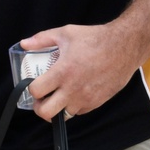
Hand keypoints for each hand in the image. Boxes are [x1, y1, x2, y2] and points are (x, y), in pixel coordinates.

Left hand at [19, 24, 138, 121]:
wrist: (124, 47)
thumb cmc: (96, 39)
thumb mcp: (66, 33)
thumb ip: (42, 39)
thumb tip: (24, 43)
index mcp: (62, 71)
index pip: (36, 91)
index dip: (31, 88)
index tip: (34, 83)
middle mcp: (72, 89)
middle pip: (46, 112)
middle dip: (39, 107)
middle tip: (41, 98)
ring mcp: (85, 98)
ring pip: (62, 116)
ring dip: (57, 108)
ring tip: (58, 96)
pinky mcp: (96, 103)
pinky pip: (78, 112)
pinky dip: (72, 107)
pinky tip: (74, 94)